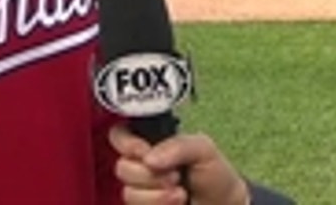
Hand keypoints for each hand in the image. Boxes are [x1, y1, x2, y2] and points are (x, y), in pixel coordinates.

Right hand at [109, 125, 249, 204]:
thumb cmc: (215, 175)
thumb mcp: (203, 149)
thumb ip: (177, 145)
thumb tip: (149, 158)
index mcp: (153, 143)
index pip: (120, 136)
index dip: (128, 144)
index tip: (145, 152)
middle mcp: (143, 167)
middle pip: (122, 167)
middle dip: (150, 175)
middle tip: (176, 176)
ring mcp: (143, 191)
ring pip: (128, 193)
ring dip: (157, 196)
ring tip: (181, 194)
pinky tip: (175, 204)